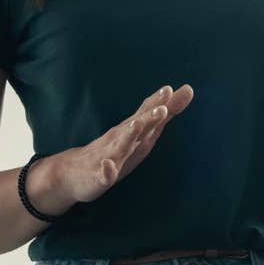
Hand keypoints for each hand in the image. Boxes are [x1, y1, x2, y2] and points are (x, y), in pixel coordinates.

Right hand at [32, 85, 193, 215]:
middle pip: (135, 126)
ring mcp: (107, 156)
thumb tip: (189, 88)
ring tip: (137, 125)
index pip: (145, 113)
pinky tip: (108, 167)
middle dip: (148, 117)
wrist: (74, 173)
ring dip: (128, 135)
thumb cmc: (114, 150)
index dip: (157, 102)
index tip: (169, 89)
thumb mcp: (142, 132)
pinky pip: (103, 174)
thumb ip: (165, 111)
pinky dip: (106, 170)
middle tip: (162, 107)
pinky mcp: (99, 176)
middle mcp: (119, 139)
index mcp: (131, 130)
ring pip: (119, 146)